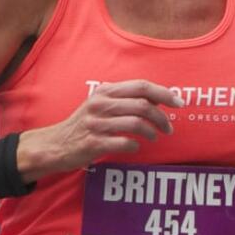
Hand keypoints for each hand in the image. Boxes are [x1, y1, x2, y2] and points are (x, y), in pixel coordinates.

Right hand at [16, 81, 185, 178]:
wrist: (55, 145)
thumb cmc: (84, 125)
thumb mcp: (100, 104)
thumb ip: (124, 99)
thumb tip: (158, 98)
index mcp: (105, 91)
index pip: (141, 86)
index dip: (164, 93)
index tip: (180, 103)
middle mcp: (100, 104)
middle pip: (142, 105)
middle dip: (161, 117)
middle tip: (169, 128)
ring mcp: (96, 124)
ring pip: (135, 123)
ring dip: (151, 132)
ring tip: (154, 137)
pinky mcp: (93, 143)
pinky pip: (123, 143)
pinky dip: (135, 146)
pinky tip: (135, 148)